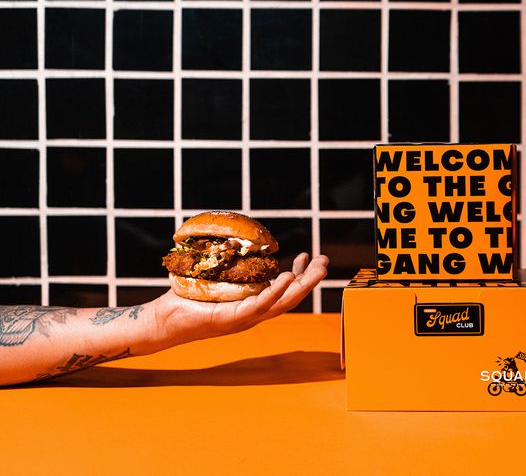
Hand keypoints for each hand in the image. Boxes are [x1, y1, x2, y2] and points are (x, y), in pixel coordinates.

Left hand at [143, 253, 328, 353]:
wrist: (161, 323)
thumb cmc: (183, 301)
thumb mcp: (211, 281)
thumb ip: (226, 268)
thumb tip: (229, 241)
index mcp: (250, 307)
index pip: (282, 293)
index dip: (298, 276)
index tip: (306, 257)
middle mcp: (252, 315)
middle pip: (290, 299)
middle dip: (310, 280)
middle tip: (325, 261)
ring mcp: (244, 319)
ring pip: (281, 303)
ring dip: (301, 285)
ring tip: (315, 268)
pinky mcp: (231, 320)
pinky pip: (259, 306)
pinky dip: (275, 292)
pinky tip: (286, 278)